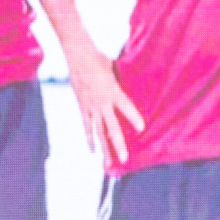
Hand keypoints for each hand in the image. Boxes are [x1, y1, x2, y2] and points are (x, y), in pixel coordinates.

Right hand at [63, 42, 144, 166]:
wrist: (77, 56)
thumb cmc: (99, 58)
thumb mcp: (115, 68)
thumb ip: (122, 79)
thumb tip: (133, 79)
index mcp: (113, 91)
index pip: (126, 106)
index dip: (133, 117)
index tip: (141, 128)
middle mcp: (102, 102)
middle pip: (111, 128)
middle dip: (118, 145)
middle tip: (124, 160)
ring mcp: (91, 107)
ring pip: (98, 132)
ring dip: (104, 148)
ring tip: (108, 164)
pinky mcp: (82, 108)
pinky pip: (87, 126)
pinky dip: (90, 139)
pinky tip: (93, 151)